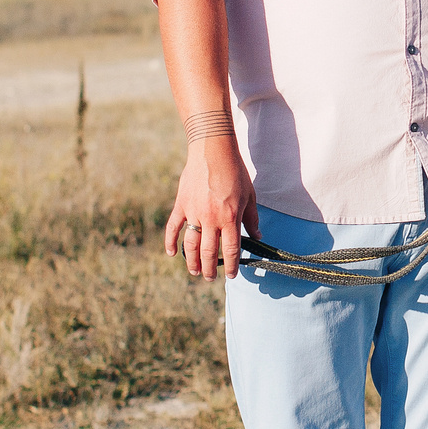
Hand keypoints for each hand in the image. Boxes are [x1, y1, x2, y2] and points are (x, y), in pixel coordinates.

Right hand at [164, 137, 255, 277]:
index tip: (231, 275)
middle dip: (210, 268)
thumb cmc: (235, 172)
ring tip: (194, 272)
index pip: (231, 249)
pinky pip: (174, 227)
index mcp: (230, 217)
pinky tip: (171, 253)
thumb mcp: (249, 196)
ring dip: (191, 261)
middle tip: (209, 278)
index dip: (231, 265)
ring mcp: (194, 213)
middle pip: (209, 252)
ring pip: (191, 244)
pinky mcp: (181, 205)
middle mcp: (211, 218)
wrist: (212, 151)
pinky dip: (170, 241)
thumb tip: (257, 237)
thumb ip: (252, 219)